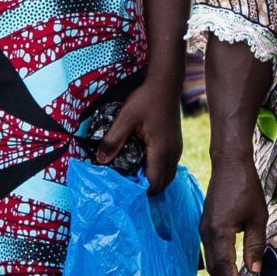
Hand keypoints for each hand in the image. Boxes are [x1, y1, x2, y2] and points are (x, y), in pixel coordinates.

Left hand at [98, 74, 182, 193]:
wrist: (166, 84)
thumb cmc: (146, 99)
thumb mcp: (125, 118)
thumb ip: (113, 140)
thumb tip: (100, 160)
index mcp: (161, 151)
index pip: (153, 184)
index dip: (139, 191)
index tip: (123, 188)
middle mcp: (172, 155)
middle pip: (162, 185)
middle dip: (145, 188)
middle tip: (126, 184)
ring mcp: (176, 150)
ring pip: (167, 176)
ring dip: (152, 180)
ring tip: (133, 175)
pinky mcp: (176, 145)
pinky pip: (168, 167)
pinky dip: (157, 171)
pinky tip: (143, 163)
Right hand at [200, 159, 268, 275]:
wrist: (229, 164)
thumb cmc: (246, 187)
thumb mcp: (258, 218)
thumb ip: (255, 245)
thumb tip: (254, 271)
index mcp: (219, 232)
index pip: (224, 267)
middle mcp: (207, 233)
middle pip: (214, 268)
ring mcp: (203, 229)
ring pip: (210, 261)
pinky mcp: (205, 225)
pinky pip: (210, 251)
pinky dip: (218, 266)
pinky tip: (227, 273)